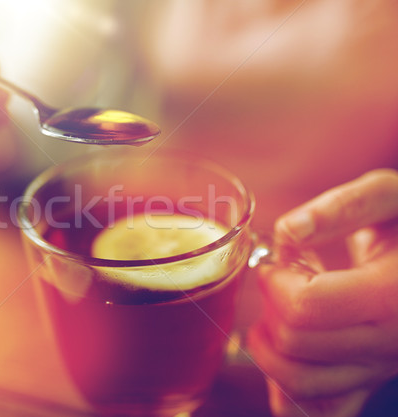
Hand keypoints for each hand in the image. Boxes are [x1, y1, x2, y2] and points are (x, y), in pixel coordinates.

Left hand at [248, 169, 397, 416]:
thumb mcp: (388, 197)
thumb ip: (340, 208)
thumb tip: (288, 231)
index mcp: (393, 294)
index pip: (305, 307)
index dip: (274, 281)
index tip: (278, 263)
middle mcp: (391, 342)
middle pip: (295, 343)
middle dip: (270, 307)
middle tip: (281, 281)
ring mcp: (381, 368)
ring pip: (300, 384)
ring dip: (269, 347)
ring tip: (278, 311)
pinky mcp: (372, 380)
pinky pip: (322, 409)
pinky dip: (289, 390)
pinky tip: (288, 354)